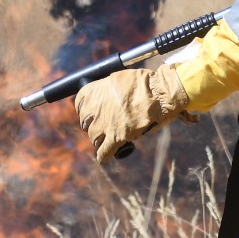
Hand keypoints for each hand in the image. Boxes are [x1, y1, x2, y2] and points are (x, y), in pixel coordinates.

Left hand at [74, 66, 190, 163]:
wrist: (159, 94)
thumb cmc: (144, 84)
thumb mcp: (119, 79)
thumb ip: (108, 89)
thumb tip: (107, 97)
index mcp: (95, 91)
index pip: (79, 103)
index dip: (85, 109)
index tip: (91, 111)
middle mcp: (95, 108)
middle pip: (86, 122)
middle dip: (93, 124)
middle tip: (103, 124)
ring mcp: (104, 124)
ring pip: (93, 137)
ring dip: (100, 138)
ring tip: (108, 138)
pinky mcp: (116, 137)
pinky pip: (104, 152)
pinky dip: (103, 156)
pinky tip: (103, 158)